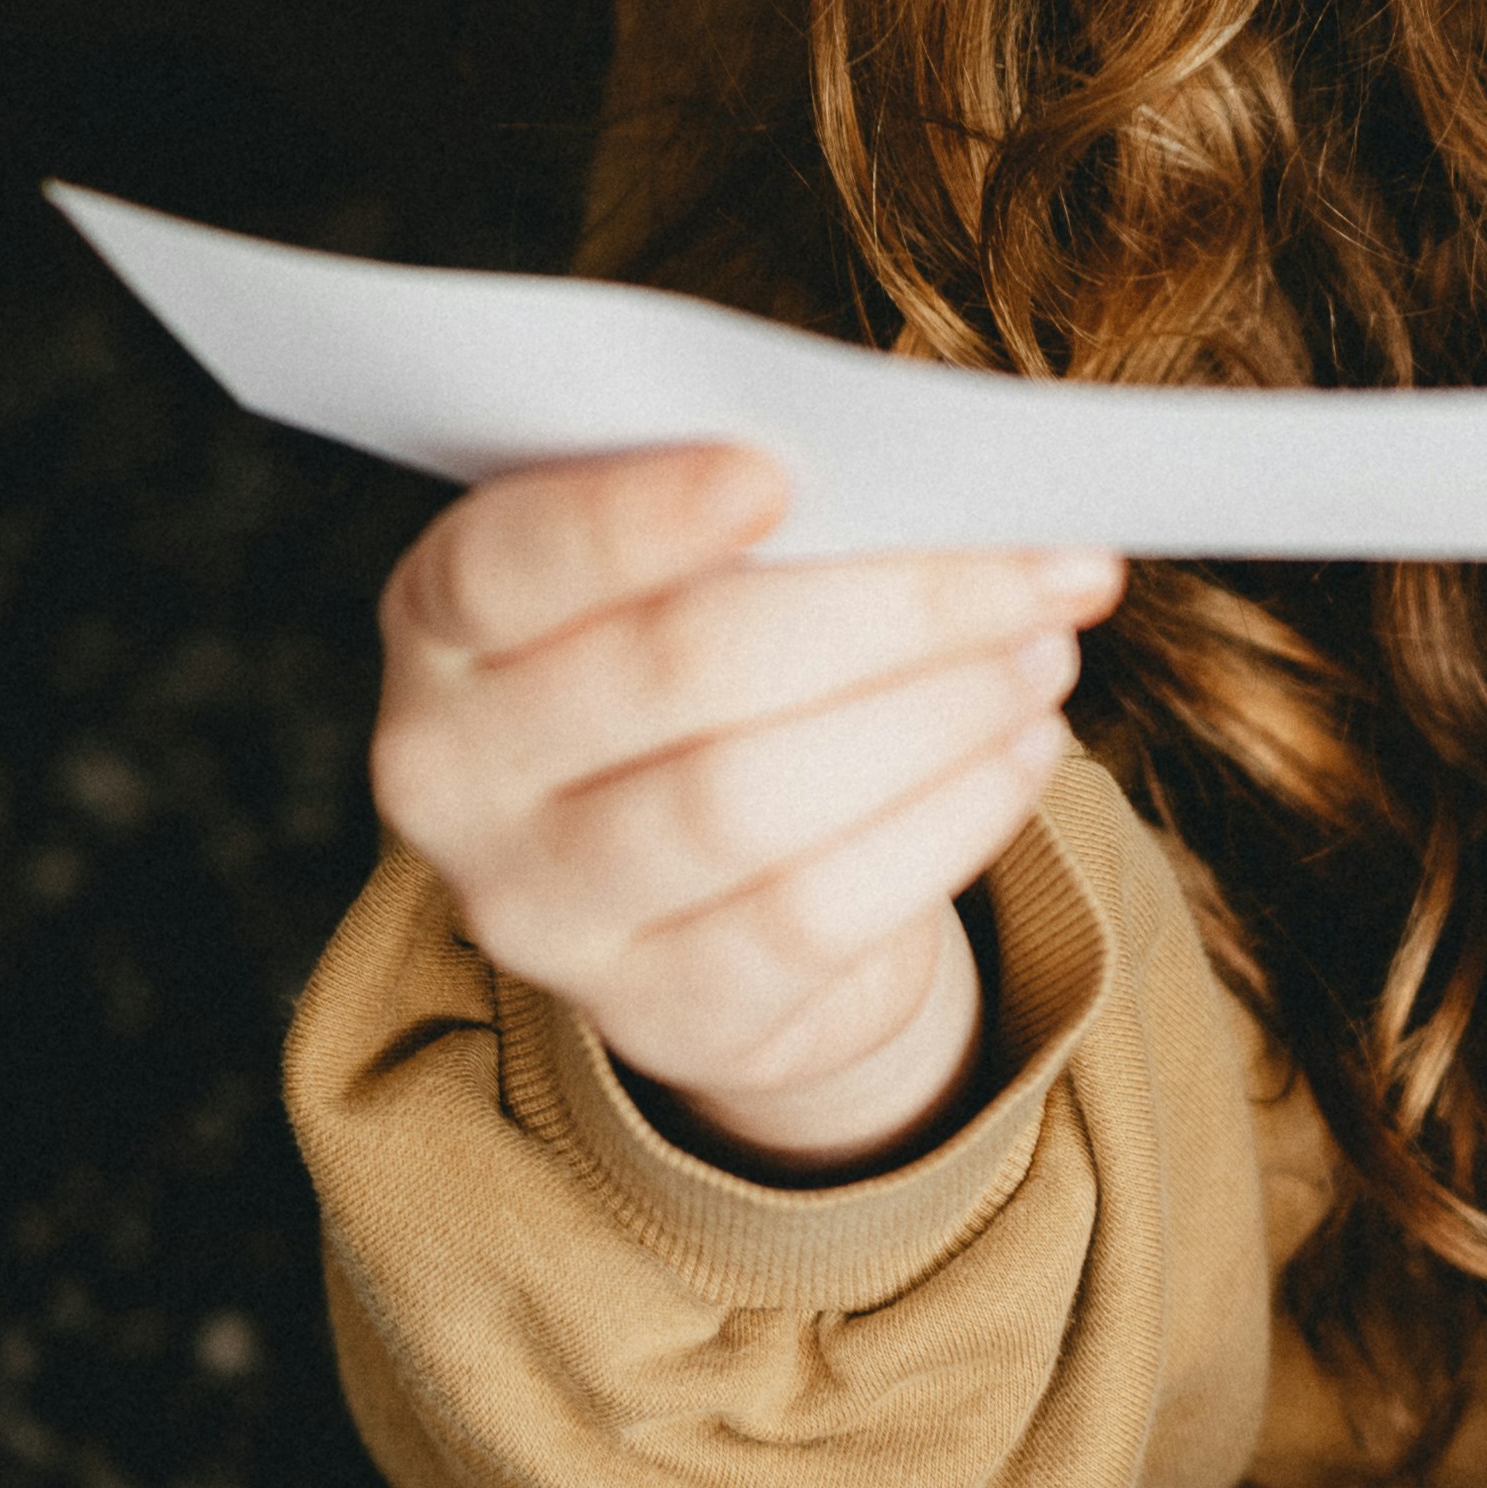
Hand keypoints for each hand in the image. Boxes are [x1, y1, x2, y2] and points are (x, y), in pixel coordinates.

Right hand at [367, 447, 1124, 1178]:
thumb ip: (753, 526)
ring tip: (1044, 651)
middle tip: (1042, 563)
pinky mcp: (662, 1015)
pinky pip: (818, 913)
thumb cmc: (703, 685)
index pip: (510, 561)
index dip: (638, 517)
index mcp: (442, 626)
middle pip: (680, 669)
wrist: (709, 906)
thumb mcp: (679, 584)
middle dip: (890, 604)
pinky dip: (947, 818)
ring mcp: (545, 915)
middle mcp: (453, 778)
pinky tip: (1024, 749)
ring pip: (753, 798)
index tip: (780, 472)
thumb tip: (935, 489)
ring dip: (935, 711)